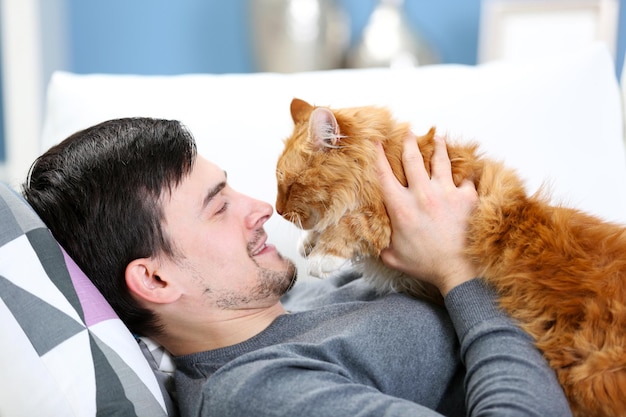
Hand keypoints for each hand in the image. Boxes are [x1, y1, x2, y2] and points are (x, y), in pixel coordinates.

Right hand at [375, 133, 477, 295]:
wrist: (457, 271)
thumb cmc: (426, 264)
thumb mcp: (393, 256)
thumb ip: (381, 244)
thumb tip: (370, 240)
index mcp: (400, 207)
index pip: (384, 174)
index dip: (377, 155)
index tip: (375, 142)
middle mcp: (421, 195)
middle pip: (412, 158)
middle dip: (408, 141)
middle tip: (408, 132)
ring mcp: (446, 193)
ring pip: (440, 160)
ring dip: (437, 147)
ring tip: (437, 138)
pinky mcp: (466, 198)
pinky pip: (466, 178)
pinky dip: (464, 173)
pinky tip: (465, 169)